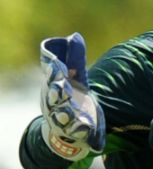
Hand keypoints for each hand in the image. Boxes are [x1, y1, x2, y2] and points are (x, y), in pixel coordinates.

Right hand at [39, 33, 104, 160]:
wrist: (65, 129)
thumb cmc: (69, 98)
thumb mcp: (74, 78)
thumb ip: (75, 59)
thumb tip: (74, 36)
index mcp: (53, 86)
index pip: (51, 76)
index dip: (53, 69)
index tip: (57, 63)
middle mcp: (53, 103)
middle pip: (52, 96)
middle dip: (57, 91)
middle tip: (63, 86)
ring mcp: (62, 119)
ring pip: (60, 115)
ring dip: (64, 112)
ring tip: (69, 111)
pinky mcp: (74, 132)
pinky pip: (75, 131)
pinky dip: (79, 129)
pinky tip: (85, 127)